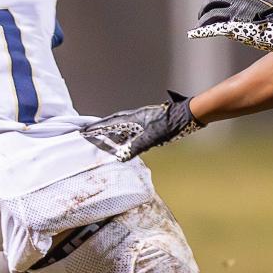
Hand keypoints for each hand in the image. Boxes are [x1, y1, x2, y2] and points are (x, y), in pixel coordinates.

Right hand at [80, 90, 202, 160]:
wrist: (188, 115)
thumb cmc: (170, 124)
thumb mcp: (152, 137)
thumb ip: (136, 147)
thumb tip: (121, 157)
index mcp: (132, 119)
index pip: (109, 123)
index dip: (96, 128)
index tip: (84, 132)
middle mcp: (135, 117)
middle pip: (113, 122)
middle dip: (101, 128)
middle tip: (90, 134)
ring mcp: (142, 119)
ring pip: (122, 125)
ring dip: (112, 131)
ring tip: (103, 138)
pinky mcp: (149, 123)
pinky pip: (130, 128)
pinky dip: (123, 133)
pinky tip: (125, 140)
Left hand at [188, 0, 272, 51]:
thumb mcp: (265, 7)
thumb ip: (253, 7)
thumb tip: (249, 14)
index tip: (215, 4)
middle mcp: (239, 2)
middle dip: (206, 7)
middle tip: (202, 16)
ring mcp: (235, 13)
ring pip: (211, 12)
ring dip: (202, 19)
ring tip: (199, 26)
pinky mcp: (232, 27)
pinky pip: (212, 27)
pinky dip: (200, 30)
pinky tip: (193, 33)